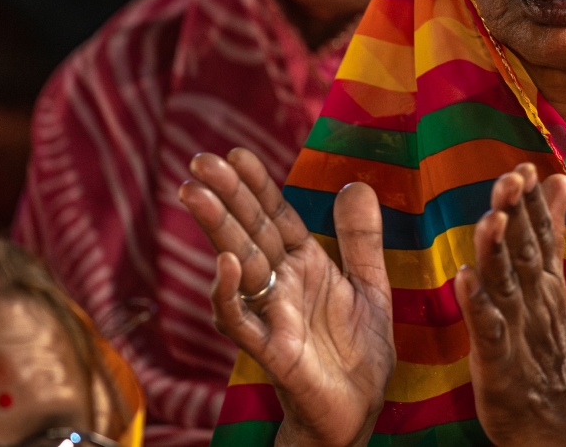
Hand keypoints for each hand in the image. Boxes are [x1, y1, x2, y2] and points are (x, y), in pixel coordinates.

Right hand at [179, 148, 393, 446]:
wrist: (359, 411)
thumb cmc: (357, 353)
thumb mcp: (370, 287)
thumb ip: (361, 239)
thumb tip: (356, 184)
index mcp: (304, 265)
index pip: (276, 215)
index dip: (256, 185)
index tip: (235, 153)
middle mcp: (282, 284)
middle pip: (250, 231)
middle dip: (226, 196)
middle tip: (199, 162)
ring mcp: (272, 314)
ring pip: (238, 264)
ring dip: (217, 229)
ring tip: (195, 194)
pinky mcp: (272, 350)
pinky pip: (242, 320)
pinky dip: (229, 293)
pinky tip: (226, 262)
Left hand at [456, 164, 565, 446]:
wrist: (561, 425)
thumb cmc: (546, 349)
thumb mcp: (550, 284)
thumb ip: (550, 231)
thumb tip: (559, 180)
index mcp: (543, 280)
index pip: (538, 233)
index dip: (531, 201)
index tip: (523, 166)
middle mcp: (534, 300)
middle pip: (524, 251)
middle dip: (517, 213)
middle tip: (511, 178)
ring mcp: (519, 331)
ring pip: (507, 284)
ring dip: (498, 251)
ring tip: (491, 218)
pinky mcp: (500, 363)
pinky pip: (488, 330)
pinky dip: (477, 305)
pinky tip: (464, 278)